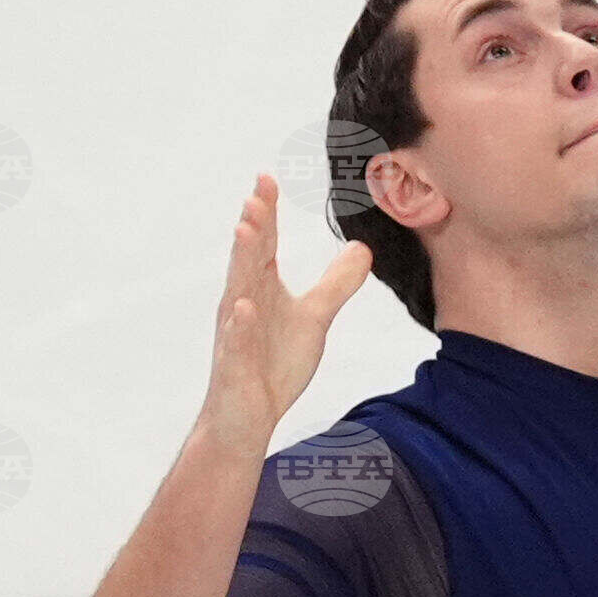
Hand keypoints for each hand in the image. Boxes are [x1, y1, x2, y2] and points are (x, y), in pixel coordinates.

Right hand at [200, 173, 370, 442]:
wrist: (246, 418)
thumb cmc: (272, 364)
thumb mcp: (314, 319)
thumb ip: (336, 284)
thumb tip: (362, 249)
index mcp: (261, 289)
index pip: (264, 244)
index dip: (266, 212)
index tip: (267, 178)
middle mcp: (243, 304)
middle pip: (249, 258)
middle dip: (254, 225)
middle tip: (257, 192)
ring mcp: (235, 335)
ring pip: (237, 291)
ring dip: (241, 261)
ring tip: (246, 229)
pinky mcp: (235, 366)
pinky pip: (236, 343)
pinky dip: (238, 326)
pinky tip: (242, 307)